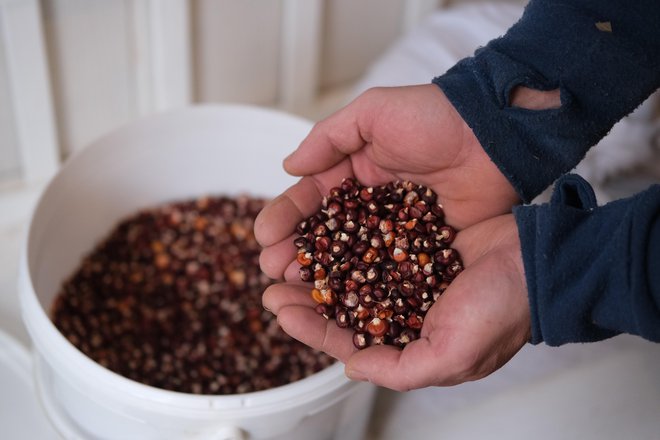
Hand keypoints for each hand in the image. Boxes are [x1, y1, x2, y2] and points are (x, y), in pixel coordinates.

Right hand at [255, 84, 518, 279]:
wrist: (497, 137)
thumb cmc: (436, 118)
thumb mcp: (375, 112)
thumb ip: (329, 137)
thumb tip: (289, 167)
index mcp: (354, 171)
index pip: (310, 197)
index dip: (285, 216)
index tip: (263, 236)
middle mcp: (369, 204)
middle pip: (324, 234)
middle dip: (295, 250)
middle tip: (273, 270)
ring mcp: (394, 231)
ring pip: (349, 257)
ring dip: (320, 274)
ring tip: (294, 289)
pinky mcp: (420, 251)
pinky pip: (385, 271)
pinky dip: (362, 286)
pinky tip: (341, 300)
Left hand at [262, 214, 530, 389]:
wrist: (536, 259)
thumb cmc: (503, 309)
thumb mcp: (451, 355)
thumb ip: (399, 370)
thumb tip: (352, 368)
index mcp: (410, 344)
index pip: (349, 341)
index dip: (312, 330)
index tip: (281, 311)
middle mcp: (404, 311)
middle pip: (342, 307)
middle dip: (305, 298)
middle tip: (271, 285)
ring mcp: (408, 275)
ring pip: (351, 274)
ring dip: (319, 268)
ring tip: (287, 257)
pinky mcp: (413, 242)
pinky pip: (370, 243)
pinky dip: (345, 240)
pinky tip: (321, 230)